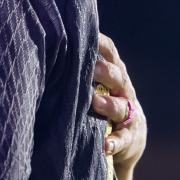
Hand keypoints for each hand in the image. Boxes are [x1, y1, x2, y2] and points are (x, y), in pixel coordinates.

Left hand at [91, 33, 146, 179]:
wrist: (129, 138)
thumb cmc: (103, 102)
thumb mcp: (96, 83)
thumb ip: (80, 68)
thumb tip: (51, 43)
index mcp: (114, 73)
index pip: (110, 53)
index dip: (100, 43)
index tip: (85, 34)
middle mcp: (123, 91)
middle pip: (117, 77)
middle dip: (104, 72)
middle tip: (91, 67)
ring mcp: (128, 115)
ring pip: (120, 107)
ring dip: (108, 105)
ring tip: (95, 102)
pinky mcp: (128, 138)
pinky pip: (122, 139)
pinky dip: (114, 142)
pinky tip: (105, 144)